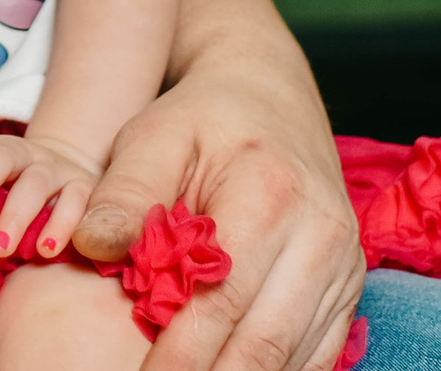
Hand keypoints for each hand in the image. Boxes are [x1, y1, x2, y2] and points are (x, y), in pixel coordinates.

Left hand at [0, 129, 101, 261]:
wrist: (72, 176)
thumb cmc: (12, 188)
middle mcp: (23, 153)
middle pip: (0, 156)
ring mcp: (56, 169)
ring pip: (36, 183)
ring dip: (15, 214)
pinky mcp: (85, 190)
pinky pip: (76, 203)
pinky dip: (61, 226)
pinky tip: (45, 251)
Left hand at [75, 65, 364, 370]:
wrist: (270, 96)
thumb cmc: (201, 118)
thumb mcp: (153, 136)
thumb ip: (125, 193)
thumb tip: (91, 247)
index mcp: (271, 193)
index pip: (222, 299)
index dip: (180, 356)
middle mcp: (322, 233)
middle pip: (264, 341)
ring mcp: (344, 263)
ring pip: (295, 357)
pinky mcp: (349, 284)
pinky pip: (319, 353)